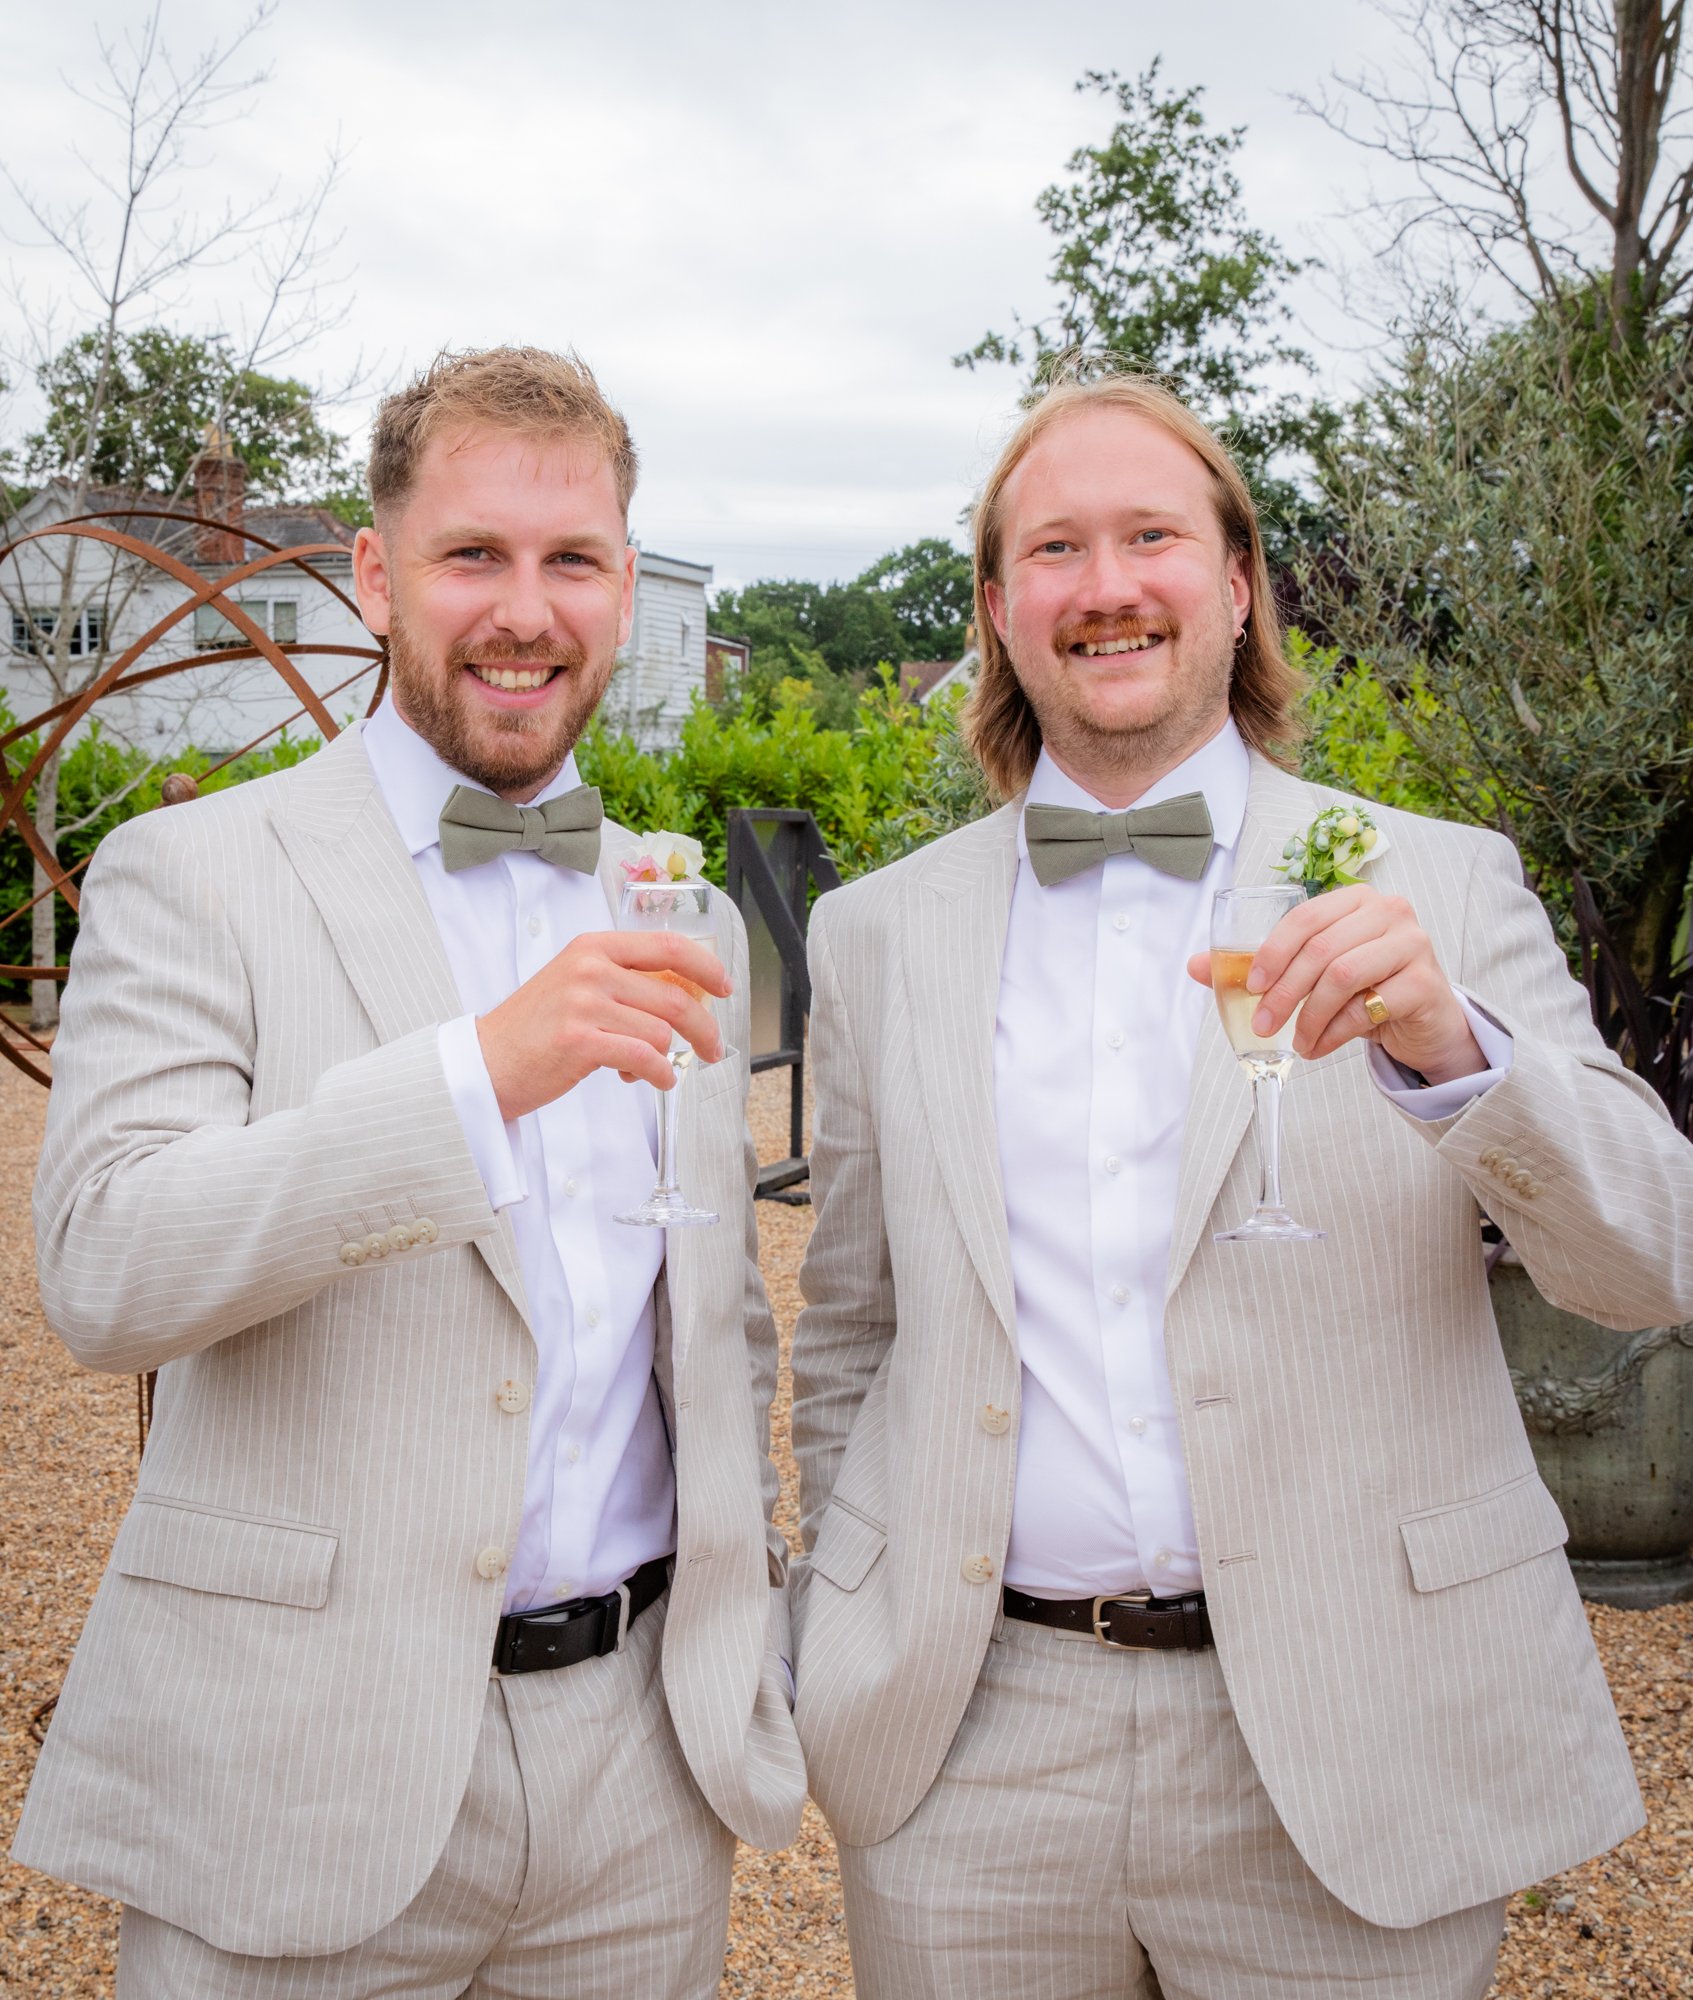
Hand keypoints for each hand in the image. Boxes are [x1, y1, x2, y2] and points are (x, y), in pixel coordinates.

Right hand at [477, 930, 729, 1120]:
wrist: (487, 1061)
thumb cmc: (536, 1029)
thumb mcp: (578, 985)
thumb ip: (624, 983)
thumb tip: (684, 998)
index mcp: (593, 946)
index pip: (667, 946)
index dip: (706, 965)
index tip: (724, 986)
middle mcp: (590, 968)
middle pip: (674, 995)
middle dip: (702, 1028)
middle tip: (710, 1048)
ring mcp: (584, 1003)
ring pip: (661, 1032)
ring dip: (666, 1058)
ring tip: (648, 1068)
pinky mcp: (580, 1040)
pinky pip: (644, 1057)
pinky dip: (658, 1074)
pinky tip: (654, 1080)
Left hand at [1185, 885, 1485, 1081]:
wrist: (1422, 1020)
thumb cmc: (1364, 988)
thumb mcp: (1312, 973)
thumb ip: (1259, 966)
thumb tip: (1194, 966)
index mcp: (1356, 900)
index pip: (1305, 918)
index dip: (1272, 952)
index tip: (1251, 986)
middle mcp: (1389, 912)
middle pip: (1321, 949)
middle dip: (1284, 992)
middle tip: (1264, 1025)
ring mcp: (1412, 944)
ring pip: (1343, 976)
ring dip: (1309, 1015)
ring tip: (1296, 1040)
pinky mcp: (1425, 983)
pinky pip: (1367, 1007)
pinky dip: (1334, 1032)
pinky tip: (1319, 1046)